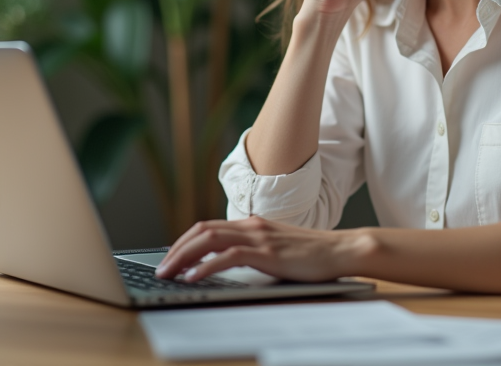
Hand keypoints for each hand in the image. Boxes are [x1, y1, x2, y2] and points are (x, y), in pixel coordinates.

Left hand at [155, 216, 366, 283]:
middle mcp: (251, 226)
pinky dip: (206, 266)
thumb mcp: (276, 249)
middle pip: (202, 231)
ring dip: (183, 257)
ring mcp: (259, 237)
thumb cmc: (311, 255)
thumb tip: (226, 264)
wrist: (340, 250)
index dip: (184, 242)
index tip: (170, 258)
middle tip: (160, 269)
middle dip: (176, 250)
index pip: (207, 227)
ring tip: (168, 273)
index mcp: (252, 224)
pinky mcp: (267, 252)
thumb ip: (253, 251)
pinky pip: (228, 257)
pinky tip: (193, 277)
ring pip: (209, 240)